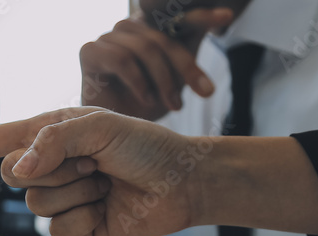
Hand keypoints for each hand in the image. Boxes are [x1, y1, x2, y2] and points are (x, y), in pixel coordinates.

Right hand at [0, 108, 205, 235]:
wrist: (182, 183)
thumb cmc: (145, 146)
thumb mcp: (98, 127)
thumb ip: (52, 141)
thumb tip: (17, 171)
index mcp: (48, 136)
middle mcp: (50, 169)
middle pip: (11, 177)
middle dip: (54, 168)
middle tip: (93, 161)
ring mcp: (62, 201)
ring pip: (37, 206)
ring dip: (76, 192)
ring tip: (106, 182)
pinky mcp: (77, 231)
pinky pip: (60, 232)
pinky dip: (86, 218)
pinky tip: (109, 208)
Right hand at [81, 8, 232, 119]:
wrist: (112, 136)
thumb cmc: (145, 106)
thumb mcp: (177, 80)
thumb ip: (190, 56)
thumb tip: (222, 24)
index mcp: (153, 30)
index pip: (180, 17)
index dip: (203, 16)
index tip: (228, 16)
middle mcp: (131, 27)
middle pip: (164, 38)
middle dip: (187, 67)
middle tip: (205, 92)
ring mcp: (108, 37)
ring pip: (145, 48)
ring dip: (163, 80)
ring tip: (172, 106)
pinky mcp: (89, 50)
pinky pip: (121, 59)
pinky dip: (138, 82)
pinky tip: (147, 99)